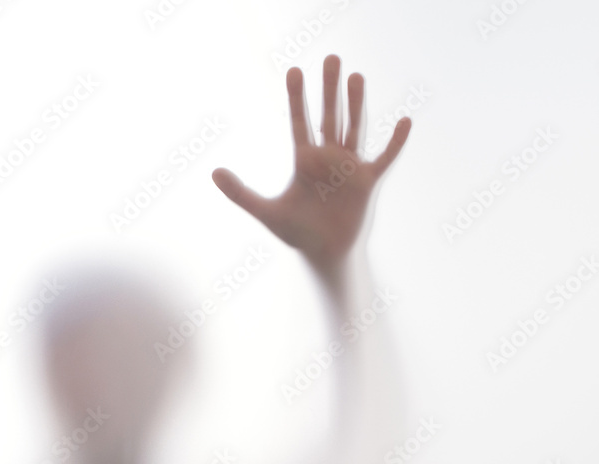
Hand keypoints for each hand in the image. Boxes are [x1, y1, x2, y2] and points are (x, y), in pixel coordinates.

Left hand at [213, 55, 410, 267]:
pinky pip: (384, 158)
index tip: (294, 70)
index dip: (297, 97)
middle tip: (331, 57)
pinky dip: (394, 142)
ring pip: (353, 127)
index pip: (299, 121)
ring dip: (355, 103)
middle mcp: (327, 158)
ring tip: (357, 76)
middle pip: (328, 115)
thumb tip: (213, 173)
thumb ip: (239, 193)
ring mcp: (348, 167)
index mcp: (304, 161)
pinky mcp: (366, 182)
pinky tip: (404, 121)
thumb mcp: (265, 211)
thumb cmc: (295, 233)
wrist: (322, 254)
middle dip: (329, 88)